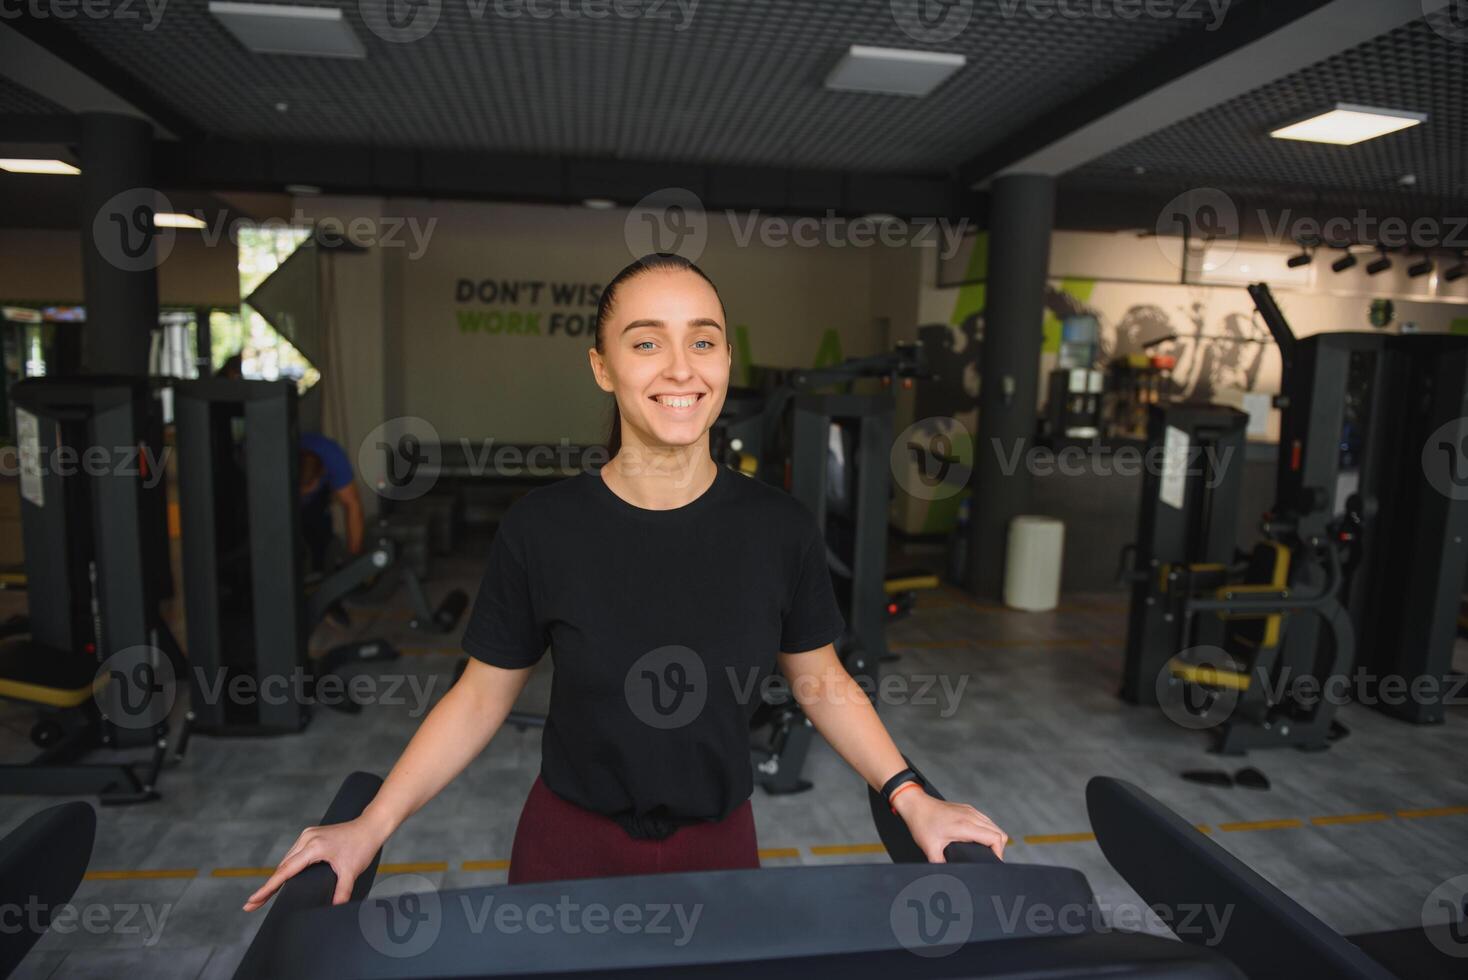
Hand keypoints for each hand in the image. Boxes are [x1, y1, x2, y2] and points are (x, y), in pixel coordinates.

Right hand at [242, 815, 387, 910]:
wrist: (370, 826)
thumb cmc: (362, 846)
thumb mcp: (352, 871)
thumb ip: (342, 891)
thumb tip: (335, 909)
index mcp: (313, 847)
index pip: (285, 872)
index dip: (268, 888)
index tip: (252, 901)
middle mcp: (306, 839)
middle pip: (282, 867)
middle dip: (268, 887)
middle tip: (251, 905)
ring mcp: (308, 835)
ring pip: (287, 860)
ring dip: (277, 877)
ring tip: (263, 896)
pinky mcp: (311, 835)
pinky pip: (294, 854)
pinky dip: (287, 867)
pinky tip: (282, 878)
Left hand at [893, 790, 1006, 861]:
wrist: (915, 804)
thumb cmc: (921, 824)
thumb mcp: (930, 848)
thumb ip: (940, 864)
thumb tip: (946, 877)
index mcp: (965, 826)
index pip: (995, 838)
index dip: (998, 853)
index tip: (992, 862)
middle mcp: (971, 816)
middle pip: (999, 832)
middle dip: (998, 849)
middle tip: (989, 860)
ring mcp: (970, 811)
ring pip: (994, 825)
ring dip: (994, 839)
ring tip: (986, 852)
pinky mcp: (968, 808)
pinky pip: (986, 820)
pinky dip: (988, 830)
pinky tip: (979, 839)